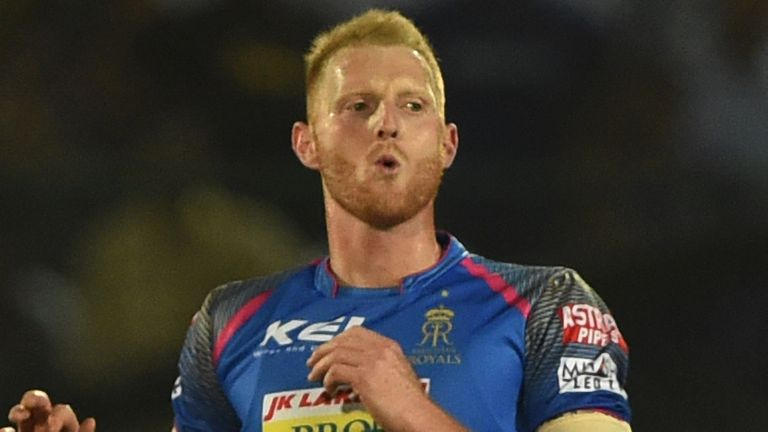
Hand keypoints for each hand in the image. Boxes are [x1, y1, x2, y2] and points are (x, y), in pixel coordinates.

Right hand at [2, 390, 94, 431]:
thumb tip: (90, 420)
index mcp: (64, 426)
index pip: (62, 412)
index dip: (58, 416)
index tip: (51, 427)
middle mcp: (45, 425)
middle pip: (40, 404)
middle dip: (35, 398)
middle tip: (29, 402)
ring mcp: (29, 431)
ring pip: (21, 414)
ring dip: (18, 410)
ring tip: (19, 414)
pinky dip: (6, 431)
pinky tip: (6, 430)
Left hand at [306, 326, 464, 430]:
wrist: (417, 414)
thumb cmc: (411, 402)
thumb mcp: (399, 375)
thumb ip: (381, 368)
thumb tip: (357, 375)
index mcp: (390, 346)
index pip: (357, 332)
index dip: (338, 340)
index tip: (328, 350)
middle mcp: (380, 349)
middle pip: (343, 340)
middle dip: (324, 350)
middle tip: (313, 362)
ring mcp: (372, 361)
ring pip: (336, 354)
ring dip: (321, 366)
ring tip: (314, 377)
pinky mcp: (364, 376)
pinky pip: (336, 372)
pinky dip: (328, 381)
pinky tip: (330, 391)